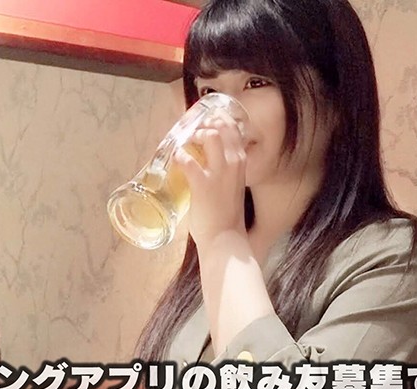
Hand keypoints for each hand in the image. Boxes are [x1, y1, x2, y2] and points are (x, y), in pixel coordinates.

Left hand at [173, 111, 247, 249]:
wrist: (226, 238)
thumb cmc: (227, 215)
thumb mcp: (231, 186)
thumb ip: (222, 171)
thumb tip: (202, 162)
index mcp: (241, 163)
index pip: (234, 129)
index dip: (217, 121)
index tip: (205, 124)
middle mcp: (234, 162)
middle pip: (222, 126)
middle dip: (205, 124)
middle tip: (193, 133)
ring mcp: (219, 172)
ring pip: (210, 135)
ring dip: (194, 136)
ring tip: (186, 144)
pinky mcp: (202, 183)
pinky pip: (187, 159)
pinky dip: (179, 156)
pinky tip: (175, 159)